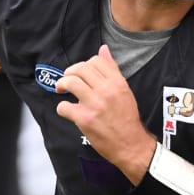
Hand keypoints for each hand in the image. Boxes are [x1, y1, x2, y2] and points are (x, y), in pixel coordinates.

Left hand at [54, 44, 154, 181]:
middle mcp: (106, 91)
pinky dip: (62, 108)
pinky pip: (64, 106)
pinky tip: (67, 111)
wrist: (131, 145)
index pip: (96, 60)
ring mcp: (95, 104)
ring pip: (70, 82)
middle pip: (80, 69)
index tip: (80, 73)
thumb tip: (103, 49)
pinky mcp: (85, 119)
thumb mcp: (124, 91)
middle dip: (69, 72)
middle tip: (66, 81)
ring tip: (61, 90)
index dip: (84, 64)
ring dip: (61, 85)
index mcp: (118, 83)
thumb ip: (112, 70)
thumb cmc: (127, 118)